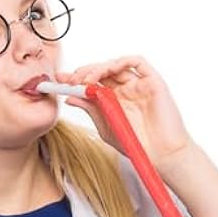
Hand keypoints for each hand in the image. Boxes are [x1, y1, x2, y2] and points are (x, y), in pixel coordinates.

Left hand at [56, 55, 193, 167]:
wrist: (159, 154)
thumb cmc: (135, 143)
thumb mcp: (105, 125)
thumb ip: (90, 109)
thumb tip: (69, 98)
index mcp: (112, 100)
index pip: (92, 83)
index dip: (75, 79)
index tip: (58, 80)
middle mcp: (125, 90)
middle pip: (102, 71)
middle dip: (83, 72)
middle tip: (71, 80)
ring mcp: (138, 85)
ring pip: (116, 65)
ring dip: (98, 67)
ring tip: (85, 80)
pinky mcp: (153, 82)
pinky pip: (137, 62)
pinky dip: (120, 62)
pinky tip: (107, 71)